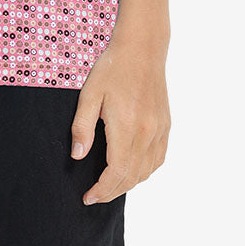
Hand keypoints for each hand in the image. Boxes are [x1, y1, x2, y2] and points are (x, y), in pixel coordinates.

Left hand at [70, 36, 170, 204]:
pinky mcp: (166, 125)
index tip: (88, 197)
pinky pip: (158, 159)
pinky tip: (133, 171)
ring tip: (110, 186)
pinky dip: (145, 172)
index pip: (116, 172)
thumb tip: (78, 155)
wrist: (142, 48)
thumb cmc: (112, 68)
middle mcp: (147, 133)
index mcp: (127, 126)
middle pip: (132, 177)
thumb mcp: (89, 94)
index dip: (102, 190)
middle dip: (112, 192)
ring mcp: (160, 130)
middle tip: (95, 196)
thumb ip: (82, 126)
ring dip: (128, 184)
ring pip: (147, 171)